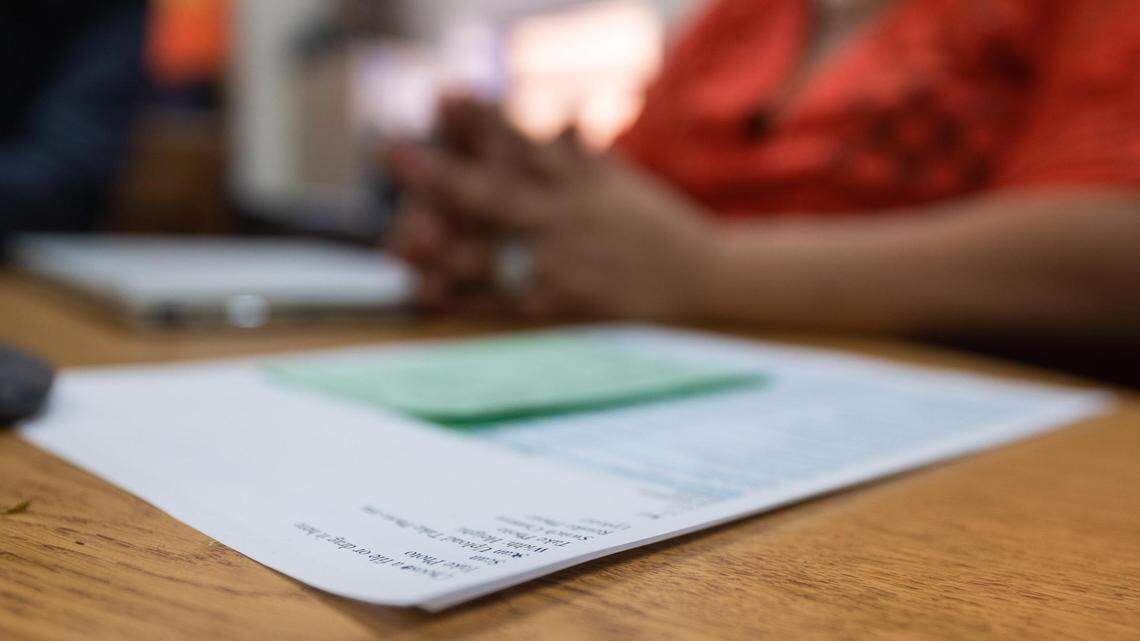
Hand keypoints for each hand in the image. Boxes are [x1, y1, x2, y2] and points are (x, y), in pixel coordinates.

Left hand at [388, 98, 720, 319]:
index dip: (481, 119)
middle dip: (444, 175)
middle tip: (394, 154)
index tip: (441, 97)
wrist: (704, 277)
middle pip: (497, 194)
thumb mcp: (616, 178)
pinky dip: (468, 298)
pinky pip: (508, 303)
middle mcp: (567, 218)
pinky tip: (429, 290)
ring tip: (401, 237)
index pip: (524, 143)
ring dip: (444, 244)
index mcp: (578, 180)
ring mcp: (565, 263)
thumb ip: (574, 152)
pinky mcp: (566, 304)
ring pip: (496, 253)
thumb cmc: (654, 223)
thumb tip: (549, 121)